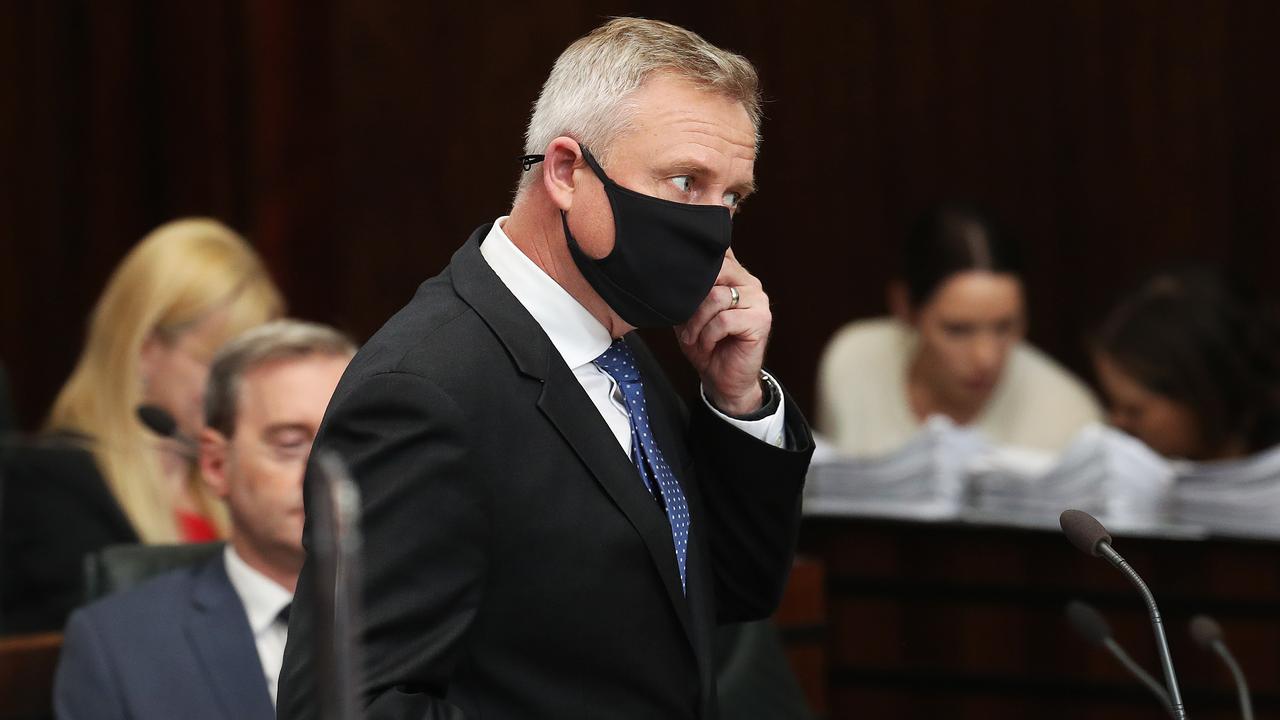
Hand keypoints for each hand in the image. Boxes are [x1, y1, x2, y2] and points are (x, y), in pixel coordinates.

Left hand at [676, 249, 770, 415]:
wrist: (722, 380)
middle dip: (692, 299)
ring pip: (716, 298)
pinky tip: (707, 344)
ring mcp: (758, 301)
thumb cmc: (707, 346)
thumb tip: (669, 273)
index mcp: (735, 276)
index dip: (696, 269)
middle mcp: (749, 284)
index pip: (717, 255)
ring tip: (692, 337)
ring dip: (697, 322)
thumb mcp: (688, 313)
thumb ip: (686, 291)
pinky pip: (724, 320)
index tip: (679, 287)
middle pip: (715, 272)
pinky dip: (709, 335)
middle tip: (683, 321)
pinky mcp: (760, 321)